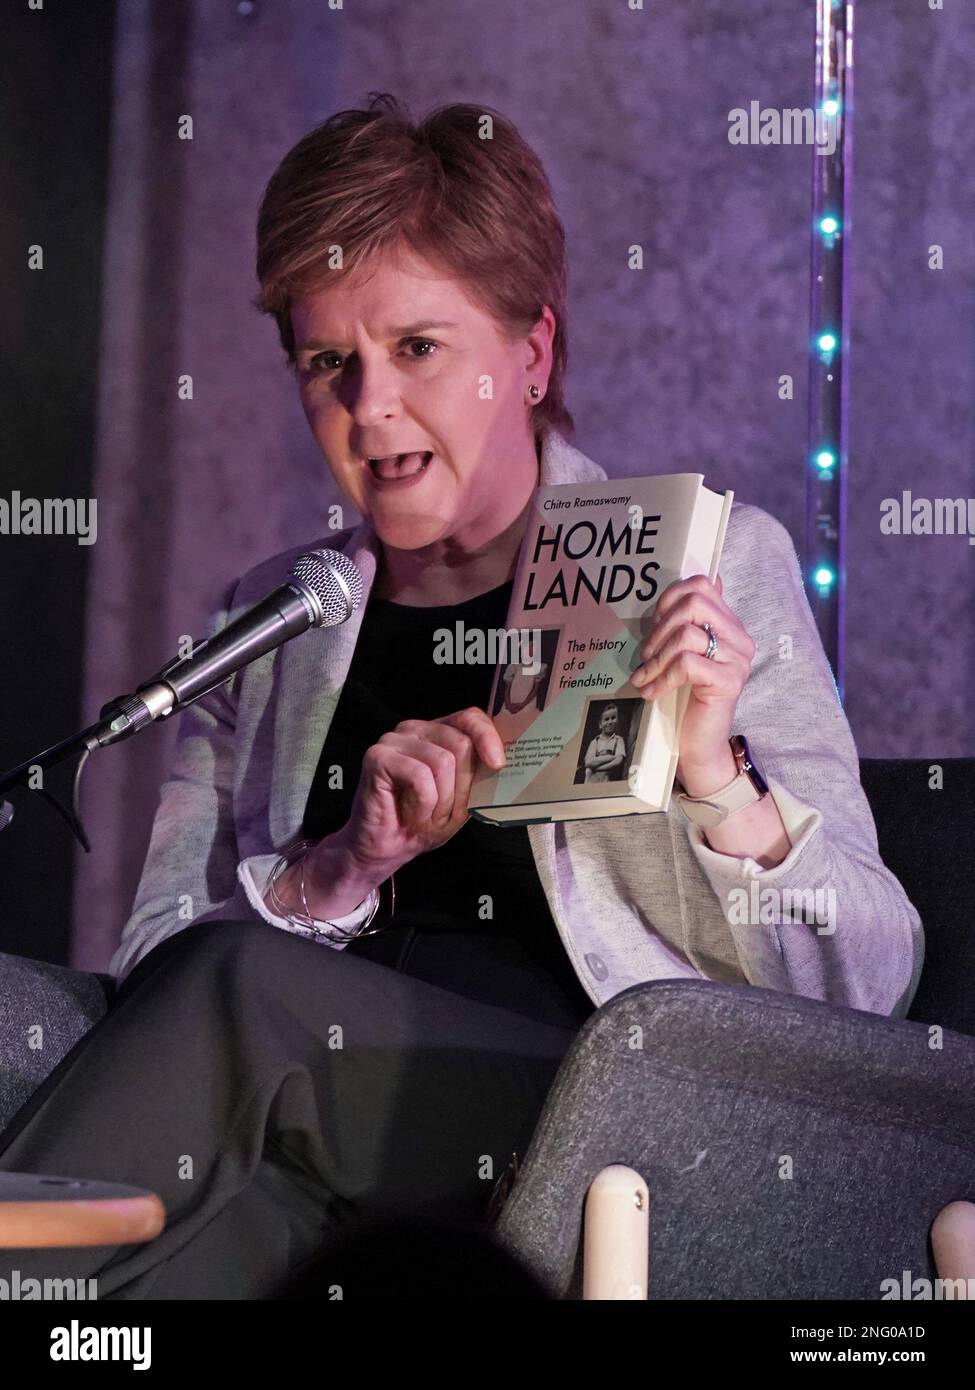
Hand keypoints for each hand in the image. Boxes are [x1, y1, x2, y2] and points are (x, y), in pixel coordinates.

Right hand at [323, 706, 505, 883]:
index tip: (498, 764)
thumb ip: (479, 775)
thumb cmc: (423, 822)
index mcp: (438, 733)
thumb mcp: (462, 799)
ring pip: (442, 761)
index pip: (470, 717)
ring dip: (442, 801)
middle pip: (460, 743)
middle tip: (446, 814)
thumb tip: (503, 761)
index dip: (487, 737)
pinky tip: (413, 814)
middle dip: (462, 788)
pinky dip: (424, 803)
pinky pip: (420, 776)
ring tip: (428, 816)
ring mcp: (394, 739)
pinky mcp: (378, 756)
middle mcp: (415, 729)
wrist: (384, 848)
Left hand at [631, 573, 755, 772]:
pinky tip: (652, 691)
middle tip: (648, 654)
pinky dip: (662, 677)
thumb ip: (689, 622)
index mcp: (730, 626)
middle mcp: (740, 639)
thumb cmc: (687, 700)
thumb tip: (708, 579)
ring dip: (656, 657)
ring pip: (686, 634)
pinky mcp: (728, 682)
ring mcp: (737, 660)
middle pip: (694, 602)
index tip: (654, 627)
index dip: (668, 600)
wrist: (700, 745)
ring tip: (646, 675)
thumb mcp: (684, 654)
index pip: (701, 585)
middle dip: (660, 627)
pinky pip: (686, 663)